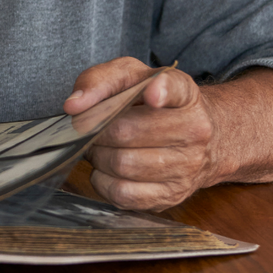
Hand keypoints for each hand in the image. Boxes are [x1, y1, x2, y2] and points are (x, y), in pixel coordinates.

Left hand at [64, 57, 220, 210]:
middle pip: (126, 132)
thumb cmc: (152, 104)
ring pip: (122, 165)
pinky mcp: (172, 194)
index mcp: (186, 95)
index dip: (162, 90)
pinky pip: (123, 193)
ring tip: (101, 146)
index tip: (151, 95)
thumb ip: (100, 80)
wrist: (198, 138)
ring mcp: (187, 167)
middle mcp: (194, 131)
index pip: (176, 89)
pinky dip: (103, 181)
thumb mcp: (131, 77)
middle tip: (93, 128)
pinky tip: (107, 169)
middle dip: (98, 131)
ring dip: (99, 156)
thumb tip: (74, 106)